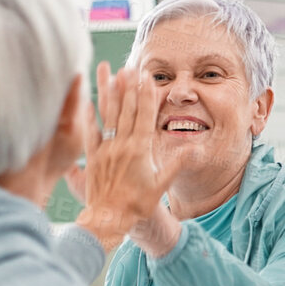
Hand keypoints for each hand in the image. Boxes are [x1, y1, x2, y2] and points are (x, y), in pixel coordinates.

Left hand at [75, 62, 184, 251]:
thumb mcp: (161, 185)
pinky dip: (90, 115)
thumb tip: (195, 149)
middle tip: (130, 67)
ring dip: (109, 92)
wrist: (109, 219)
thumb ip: (177, 164)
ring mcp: (105, 149)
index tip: (147, 78)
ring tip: (109, 72)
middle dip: (129, 87)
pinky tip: (89, 99)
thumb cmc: (137, 205)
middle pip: (126, 110)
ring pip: (108, 115)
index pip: (144, 116)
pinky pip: (90, 131)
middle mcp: (121, 146)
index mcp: (140, 150)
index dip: (146, 96)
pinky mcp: (92, 156)